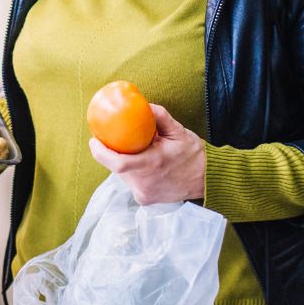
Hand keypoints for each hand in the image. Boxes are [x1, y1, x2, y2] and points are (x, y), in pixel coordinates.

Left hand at [88, 104, 205, 204]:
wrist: (209, 180)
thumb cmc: (194, 155)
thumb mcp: (179, 131)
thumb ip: (159, 116)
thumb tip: (141, 104)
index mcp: (152, 165)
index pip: (118, 163)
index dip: (100, 152)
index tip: (94, 140)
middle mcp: (146, 184)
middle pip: (117, 168)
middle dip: (112, 153)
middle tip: (115, 139)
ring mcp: (145, 195)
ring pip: (122, 176)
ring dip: (123, 162)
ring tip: (136, 151)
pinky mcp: (145, 200)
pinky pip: (131, 182)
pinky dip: (132, 172)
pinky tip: (142, 163)